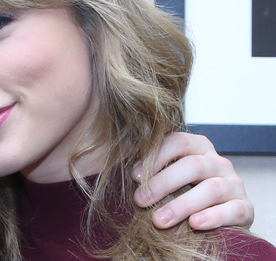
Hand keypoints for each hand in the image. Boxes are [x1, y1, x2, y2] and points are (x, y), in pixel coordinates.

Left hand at [132, 132, 253, 229]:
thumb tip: (121, 160)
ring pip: (211, 189)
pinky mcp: (244, 207)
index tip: (134, 175)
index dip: (155, 157)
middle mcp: (218, 162)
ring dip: (181, 205)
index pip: (178, 142)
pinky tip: (194, 224)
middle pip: (192, 166)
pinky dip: (213, 217)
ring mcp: (234, 183)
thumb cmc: (179, 190)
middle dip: (162, 183)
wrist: (213, 214)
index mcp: (197, 147)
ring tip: (158, 220)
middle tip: (140, 200)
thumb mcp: (165, 174)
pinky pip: (233, 210)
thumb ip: (150, 166)